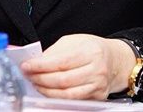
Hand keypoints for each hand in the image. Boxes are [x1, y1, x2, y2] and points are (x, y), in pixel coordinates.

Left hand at [19, 34, 134, 99]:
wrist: (115, 61)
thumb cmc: (93, 49)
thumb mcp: (75, 41)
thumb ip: (55, 51)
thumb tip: (36, 62)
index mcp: (91, 52)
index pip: (61, 61)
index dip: (41, 66)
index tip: (27, 66)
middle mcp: (97, 70)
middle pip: (63, 80)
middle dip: (40, 79)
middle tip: (28, 76)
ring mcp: (98, 86)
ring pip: (67, 94)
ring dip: (46, 91)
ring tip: (36, 84)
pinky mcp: (97, 97)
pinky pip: (73, 101)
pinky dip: (57, 98)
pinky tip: (48, 92)